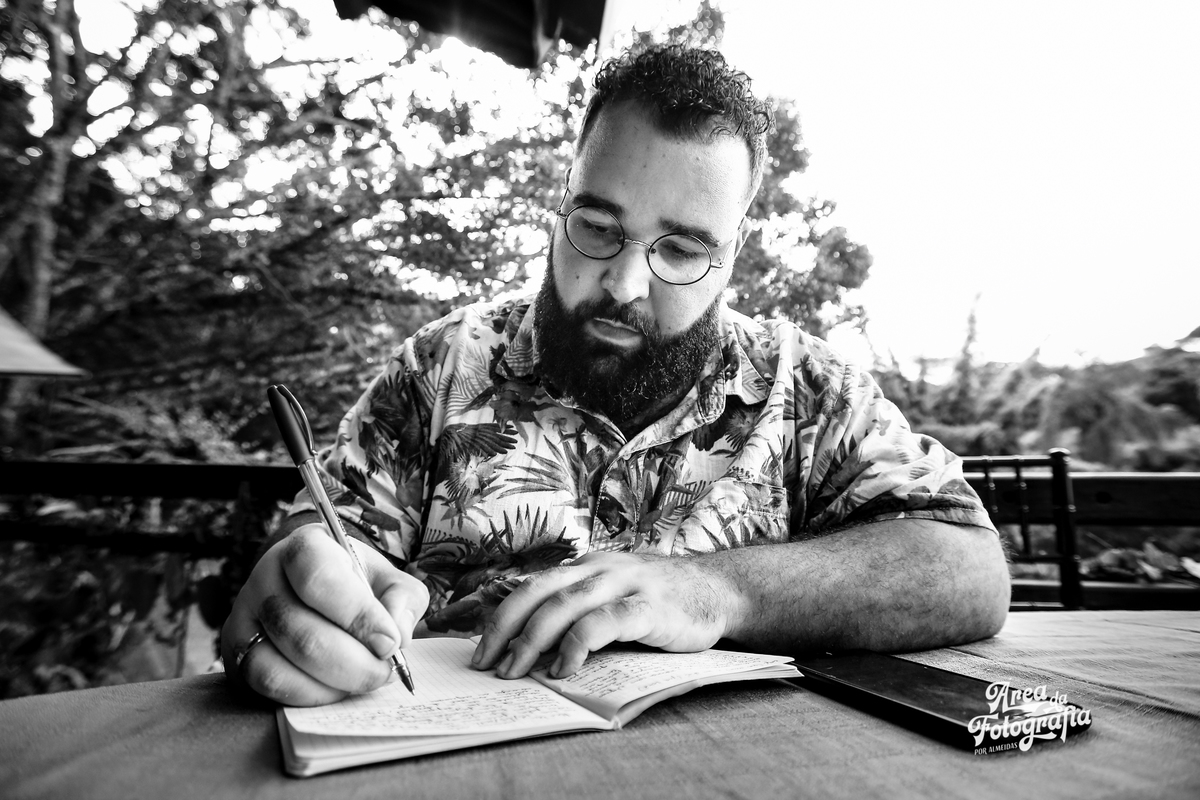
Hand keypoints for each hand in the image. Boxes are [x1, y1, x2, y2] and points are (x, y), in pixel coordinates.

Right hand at [221, 524, 428, 705]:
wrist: (318, 594)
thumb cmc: (358, 585)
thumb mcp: (389, 580)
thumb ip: (402, 599)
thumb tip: (396, 634)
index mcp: (304, 547)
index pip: (319, 577)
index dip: (356, 615)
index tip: (389, 642)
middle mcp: (263, 578)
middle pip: (299, 632)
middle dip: (353, 663)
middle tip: (385, 671)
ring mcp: (242, 618)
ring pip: (276, 667)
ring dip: (331, 684)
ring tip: (364, 679)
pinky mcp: (235, 655)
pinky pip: (267, 688)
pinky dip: (309, 696)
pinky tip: (337, 688)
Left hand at [471, 551, 740, 679]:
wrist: (719, 589)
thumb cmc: (661, 599)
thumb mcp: (614, 594)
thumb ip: (581, 610)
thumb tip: (531, 646)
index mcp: (586, 567)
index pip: (530, 587)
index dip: (500, 617)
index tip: (480, 650)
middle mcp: (598, 569)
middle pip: (536, 592)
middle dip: (504, 628)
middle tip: (485, 664)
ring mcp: (623, 584)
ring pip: (563, 606)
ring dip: (532, 641)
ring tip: (515, 671)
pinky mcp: (647, 607)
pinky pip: (603, 623)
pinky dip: (577, 645)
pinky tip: (564, 668)